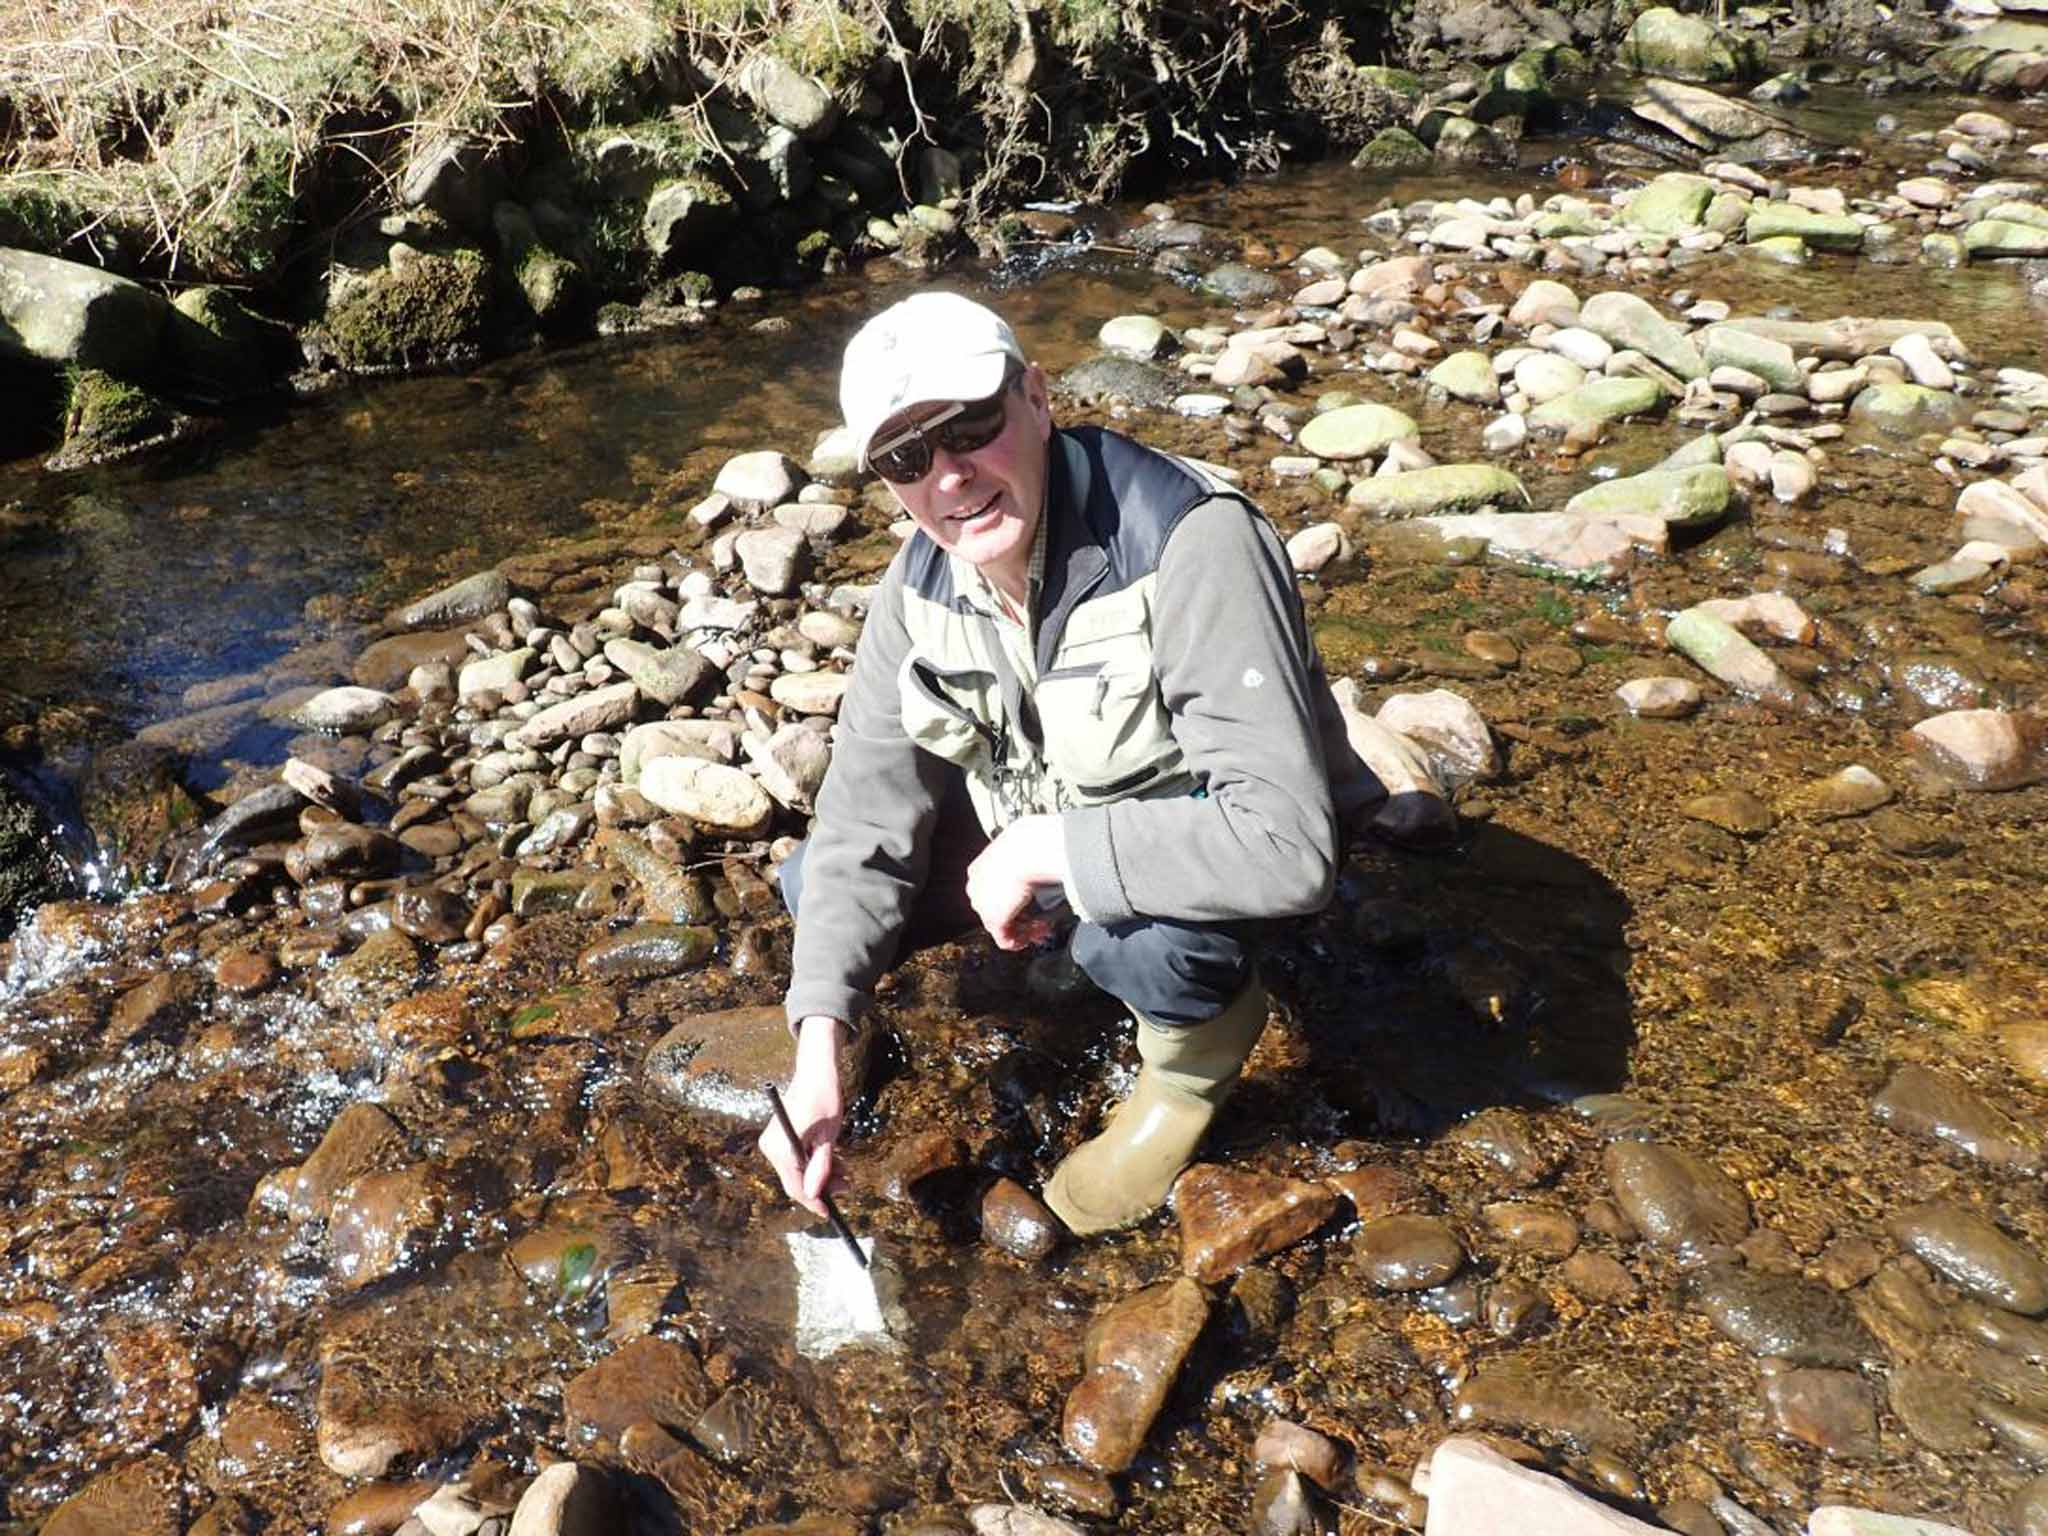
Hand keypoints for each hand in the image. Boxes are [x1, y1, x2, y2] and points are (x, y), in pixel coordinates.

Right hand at [759, 1015, 845, 1216]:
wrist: (815, 1072)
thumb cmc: (824, 1099)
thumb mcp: (828, 1136)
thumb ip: (821, 1166)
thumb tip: (814, 1193)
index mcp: (781, 1148)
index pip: (796, 1186)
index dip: (814, 1201)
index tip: (829, 1213)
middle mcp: (772, 1148)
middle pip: (796, 1180)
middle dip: (821, 1186)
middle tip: (847, 1185)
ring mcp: (774, 1143)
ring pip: (799, 1170)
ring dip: (821, 1174)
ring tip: (845, 1172)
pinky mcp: (780, 1138)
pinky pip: (797, 1158)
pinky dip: (814, 1162)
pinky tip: (834, 1161)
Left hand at [965, 814, 1069, 950]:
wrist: (1028, 849)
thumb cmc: (1029, 843)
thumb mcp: (1022, 850)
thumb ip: (1024, 862)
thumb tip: (1038, 864)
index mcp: (979, 869)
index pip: (992, 892)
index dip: (1013, 901)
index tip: (1029, 903)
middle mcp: (977, 888)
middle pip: (996, 909)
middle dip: (1019, 917)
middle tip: (1038, 919)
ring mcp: (983, 905)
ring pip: (1001, 925)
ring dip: (1023, 929)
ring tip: (1042, 926)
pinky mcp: (994, 919)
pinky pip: (1006, 940)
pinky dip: (1022, 941)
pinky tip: (1036, 935)